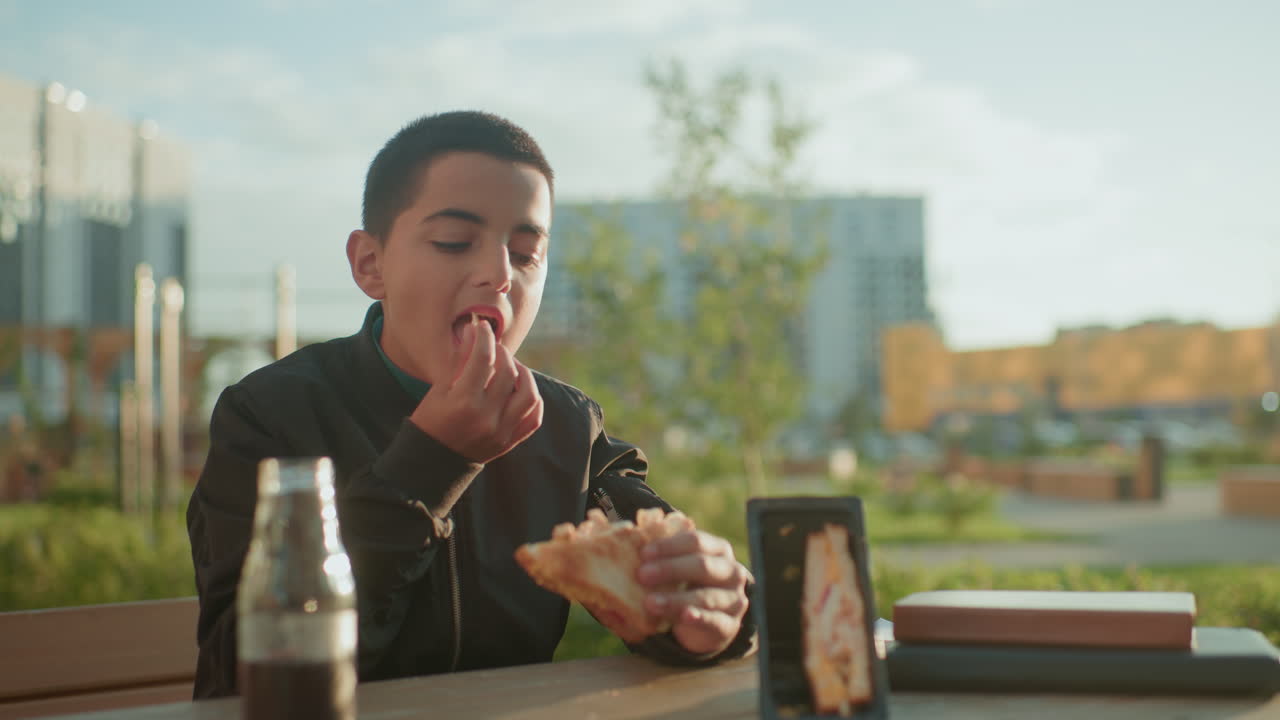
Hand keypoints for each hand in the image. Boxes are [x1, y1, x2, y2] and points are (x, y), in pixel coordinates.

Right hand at [410, 317, 542, 462]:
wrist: (432, 462)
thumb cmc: (431, 421)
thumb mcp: (439, 389)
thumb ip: (460, 360)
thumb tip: (474, 330)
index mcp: (463, 402)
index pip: (482, 358)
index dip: (484, 337)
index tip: (482, 327)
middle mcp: (486, 417)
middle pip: (507, 373)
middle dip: (503, 353)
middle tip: (495, 347)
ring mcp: (501, 432)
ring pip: (529, 395)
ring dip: (524, 374)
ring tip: (513, 366)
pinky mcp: (509, 442)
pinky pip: (534, 418)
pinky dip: (534, 399)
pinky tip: (522, 388)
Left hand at [637, 529, 750, 655]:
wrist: (707, 623)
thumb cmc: (687, 585)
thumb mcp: (678, 568)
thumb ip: (660, 556)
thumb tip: (624, 537)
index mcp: (718, 549)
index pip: (696, 541)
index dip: (668, 546)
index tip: (643, 553)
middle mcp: (731, 571)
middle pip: (702, 565)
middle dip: (670, 569)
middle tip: (642, 575)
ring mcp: (733, 599)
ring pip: (705, 596)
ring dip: (675, 599)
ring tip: (650, 603)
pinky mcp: (729, 625)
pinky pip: (714, 620)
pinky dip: (698, 618)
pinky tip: (684, 616)